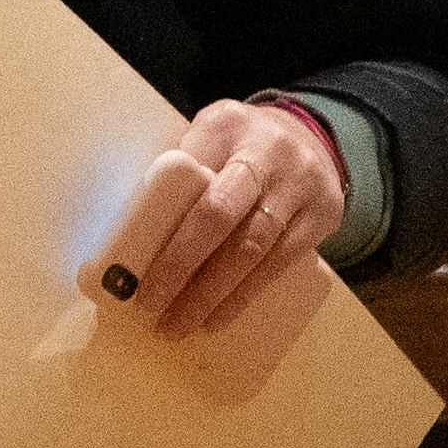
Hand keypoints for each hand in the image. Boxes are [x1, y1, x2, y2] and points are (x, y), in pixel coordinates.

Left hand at [114, 100, 345, 340]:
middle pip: (219, 211)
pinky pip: (279, 265)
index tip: (129, 256)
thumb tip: (124, 223)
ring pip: (251, 247)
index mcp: (225, 124)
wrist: (313, 140)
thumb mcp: (208, 135)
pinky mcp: (323, 217)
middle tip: (151, 302)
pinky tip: (218, 317)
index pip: (184, 169)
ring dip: (212, 293)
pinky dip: (244, 296)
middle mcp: (267, 150)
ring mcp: (300, 184)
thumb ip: (175, 167)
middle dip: (181, 263)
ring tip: (179, 323)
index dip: (158, 216)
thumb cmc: (240, 145)